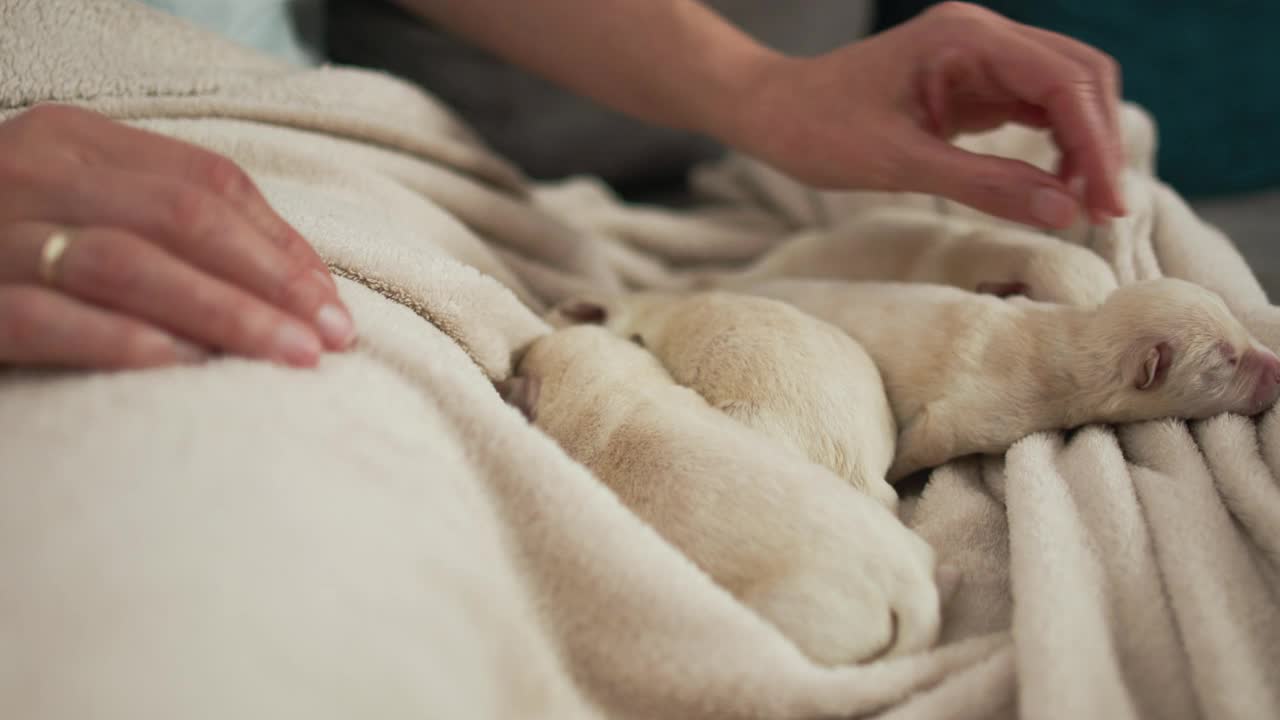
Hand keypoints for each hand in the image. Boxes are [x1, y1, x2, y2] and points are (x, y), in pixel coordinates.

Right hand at [0, 104, 354, 369]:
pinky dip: (119, 340)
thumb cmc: (12, 247)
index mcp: (73, 139)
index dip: (282, 246)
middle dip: (270, 283)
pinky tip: (182, 367)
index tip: (333, 305)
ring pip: (126, 263)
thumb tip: (300, 284)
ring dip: (221, 314)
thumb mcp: (86, 208)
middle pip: (181, 218)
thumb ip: (170, 224)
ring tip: (287, 359)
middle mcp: (29, 169)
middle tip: (329, 341)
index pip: (208, 182)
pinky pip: (41, 318)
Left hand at [725, 2, 1125, 227]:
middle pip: (1079, 76)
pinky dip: (1055, 145)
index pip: (1063, 80)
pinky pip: (1035, 106)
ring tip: (1082, 205)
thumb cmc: (819, 130)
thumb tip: (1063, 212)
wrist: (773, 112)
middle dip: (1100, 142)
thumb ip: (985, 186)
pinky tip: (1054, 187)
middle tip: (1104, 210)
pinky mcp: (974, 81)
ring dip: (1083, 144)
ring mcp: (980, 56)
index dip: (1097, 143)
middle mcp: (982, 35)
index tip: (1108, 203)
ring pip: (1064, 90)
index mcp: (965, 37)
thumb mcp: (900, 165)